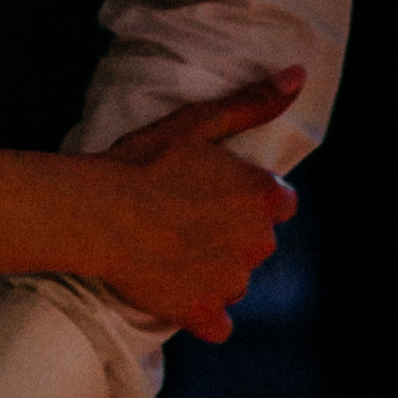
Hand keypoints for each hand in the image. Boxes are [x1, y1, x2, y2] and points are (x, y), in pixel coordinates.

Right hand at [92, 68, 301, 339]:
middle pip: (258, 241)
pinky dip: (203, 311)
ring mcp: (232, 284)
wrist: (97, 214)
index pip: (278, 201)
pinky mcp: (204, 315)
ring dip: (215, 269)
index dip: (247, 195)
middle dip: (231, 232)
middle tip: (184, 216)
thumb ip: (252, 103)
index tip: (212, 190)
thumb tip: (300, 74)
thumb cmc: (143, 162)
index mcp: (261, 196)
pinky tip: (175, 290)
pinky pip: (218, 323)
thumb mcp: (197, 123)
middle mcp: (259, 244)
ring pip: (236, 279)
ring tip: (171, 249)